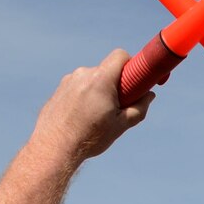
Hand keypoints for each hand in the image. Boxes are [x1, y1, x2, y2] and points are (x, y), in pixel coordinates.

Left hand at [29, 49, 151, 162]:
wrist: (54, 148)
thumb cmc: (89, 137)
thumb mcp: (121, 125)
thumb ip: (139, 108)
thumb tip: (149, 95)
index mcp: (100, 80)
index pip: (120, 56)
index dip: (132, 64)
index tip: (137, 80)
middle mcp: (83, 74)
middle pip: (107, 70)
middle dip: (116, 83)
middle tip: (118, 106)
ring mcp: (68, 81)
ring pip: (92, 79)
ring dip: (99, 91)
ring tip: (96, 117)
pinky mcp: (59, 89)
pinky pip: (78, 87)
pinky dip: (85, 97)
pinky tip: (82, 117)